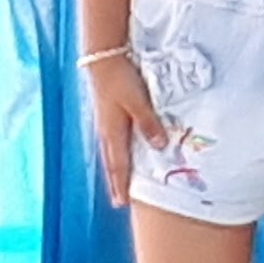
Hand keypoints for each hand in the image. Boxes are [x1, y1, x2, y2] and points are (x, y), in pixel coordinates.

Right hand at [81, 54, 165, 207]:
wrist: (104, 59)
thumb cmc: (121, 80)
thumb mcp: (138, 101)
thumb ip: (148, 122)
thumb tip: (159, 145)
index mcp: (113, 131)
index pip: (118, 164)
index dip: (121, 184)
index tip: (122, 203)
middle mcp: (107, 131)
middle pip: (112, 163)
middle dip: (116, 182)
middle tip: (119, 202)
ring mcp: (106, 123)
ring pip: (111, 153)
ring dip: (115, 170)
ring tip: (119, 184)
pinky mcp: (108, 114)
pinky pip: (112, 142)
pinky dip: (116, 154)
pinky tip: (120, 154)